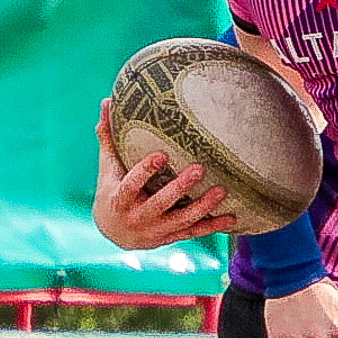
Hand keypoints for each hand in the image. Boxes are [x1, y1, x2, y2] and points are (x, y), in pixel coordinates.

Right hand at [93, 101, 235, 248]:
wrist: (114, 233)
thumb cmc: (112, 191)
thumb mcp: (107, 167)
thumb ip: (108, 137)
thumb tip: (106, 100)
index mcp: (120, 198)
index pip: (131, 184)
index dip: (146, 171)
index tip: (161, 154)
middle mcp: (138, 216)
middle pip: (161, 202)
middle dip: (181, 187)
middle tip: (200, 169)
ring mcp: (157, 229)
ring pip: (182, 219)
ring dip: (203, 207)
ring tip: (222, 191)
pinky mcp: (171, 237)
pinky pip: (194, 232)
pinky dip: (213, 226)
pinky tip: (231, 217)